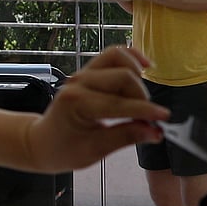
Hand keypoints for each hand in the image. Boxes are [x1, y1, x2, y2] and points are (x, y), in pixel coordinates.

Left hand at [24, 46, 167, 169]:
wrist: (42, 142)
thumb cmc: (63, 150)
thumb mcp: (94, 150)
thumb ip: (126, 137)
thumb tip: (154, 132)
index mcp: (77, 103)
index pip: (120, 103)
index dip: (145, 111)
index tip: (164, 118)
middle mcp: (79, 82)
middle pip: (124, 76)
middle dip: (142, 97)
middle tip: (148, 118)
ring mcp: (83, 73)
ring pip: (119, 57)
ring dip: (137, 74)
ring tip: (142, 97)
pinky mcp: (89, 71)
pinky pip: (113, 55)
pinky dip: (131, 58)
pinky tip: (144, 69)